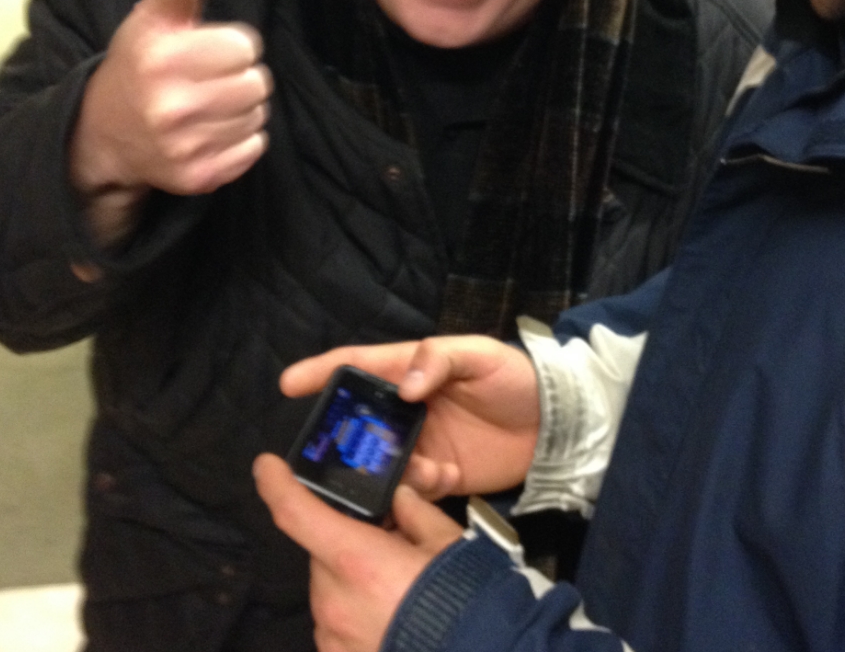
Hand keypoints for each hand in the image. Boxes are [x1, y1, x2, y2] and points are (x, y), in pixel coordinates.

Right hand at [70, 0, 272, 237]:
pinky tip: (210, 131)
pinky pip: (254, 149)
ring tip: (207, 104)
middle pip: (258, 83)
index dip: (231, 45)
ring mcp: (183, 147)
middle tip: (208, 79)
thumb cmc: (140, 64)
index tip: (204, 50)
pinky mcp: (197, 178)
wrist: (104, 135)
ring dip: (241, 109)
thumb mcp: (154, 16)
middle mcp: (170, 106)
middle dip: (239, 76)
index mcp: (161, 60)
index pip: (246, 46)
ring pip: (258, 116)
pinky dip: (241, 140)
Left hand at [253, 454, 462, 651]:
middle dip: (345, 541)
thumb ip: (414, 510)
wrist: (481, 651)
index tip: (266, 466)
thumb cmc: (460, 596)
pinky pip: (336, 625)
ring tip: (394, 587)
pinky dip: (354, 612)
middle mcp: (333, 599)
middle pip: (322, 553)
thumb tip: (399, 498)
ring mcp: (331, 637)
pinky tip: (388, 615)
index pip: (297, 514)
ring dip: (350, 579)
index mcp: (356, 559)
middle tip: (385, 544)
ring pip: (329, 589)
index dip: (276, 485)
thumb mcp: (444, 540)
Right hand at [281, 336, 540, 498]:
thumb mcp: (481, 356)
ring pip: (382, 461)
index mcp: (412, 369)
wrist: (556, 426)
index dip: (322, 371)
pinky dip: (420, 486)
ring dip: (391, 469)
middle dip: (348, 439)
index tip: (287, 384)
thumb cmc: (516, 379)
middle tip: (342, 457)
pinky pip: (413, 487)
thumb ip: (440, 360)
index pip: (359, 366)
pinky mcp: (439, 475)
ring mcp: (422, 443)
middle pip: (361, 422)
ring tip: (424, 466)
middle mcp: (408, 407)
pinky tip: (446, 475)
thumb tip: (403, 385)